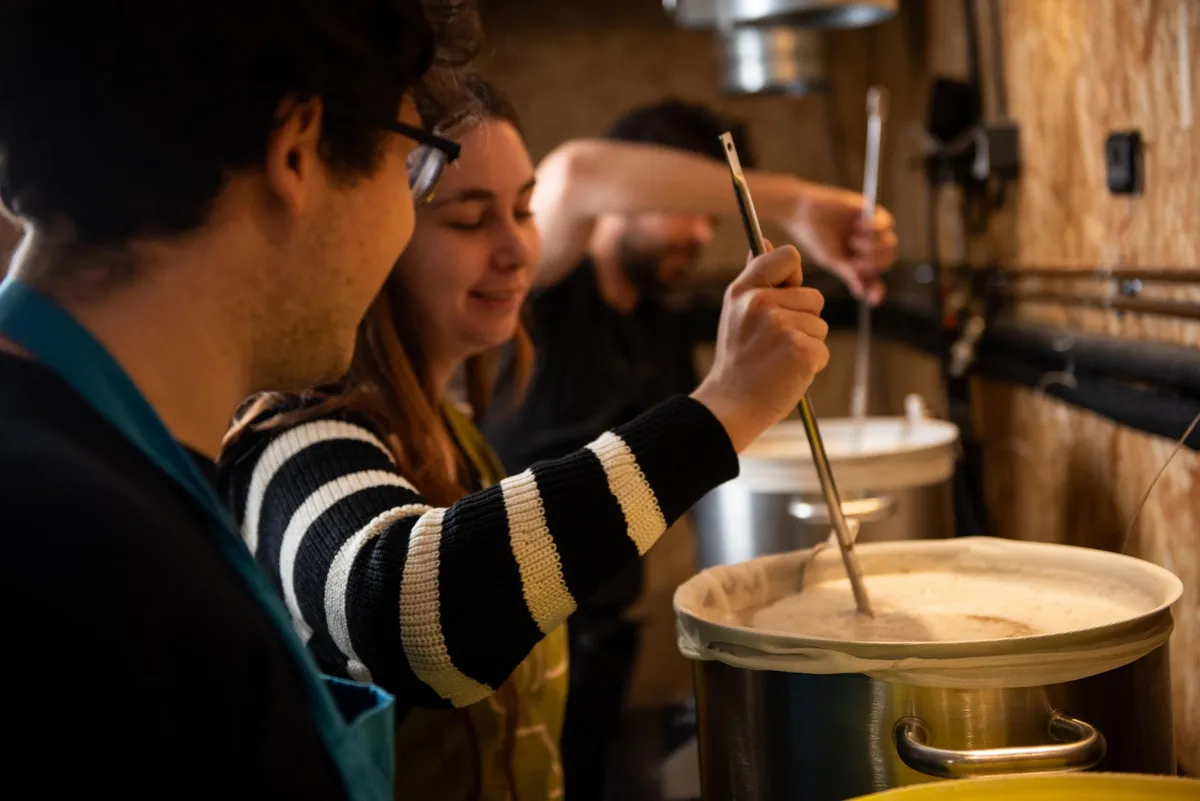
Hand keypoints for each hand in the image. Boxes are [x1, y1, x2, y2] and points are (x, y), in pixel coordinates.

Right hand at [692, 243, 829, 451]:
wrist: (731, 404)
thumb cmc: (738, 359)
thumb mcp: (736, 311)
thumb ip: (756, 277)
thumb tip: (766, 240)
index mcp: (744, 290)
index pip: (788, 256)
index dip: (794, 276)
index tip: (784, 295)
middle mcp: (761, 303)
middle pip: (814, 297)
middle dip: (803, 320)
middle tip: (774, 343)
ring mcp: (781, 326)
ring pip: (820, 325)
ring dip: (807, 344)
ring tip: (778, 359)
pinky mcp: (800, 350)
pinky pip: (822, 350)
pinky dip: (811, 365)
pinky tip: (787, 373)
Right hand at [783, 184, 897, 305]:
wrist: (803, 212)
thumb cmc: (814, 238)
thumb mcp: (832, 260)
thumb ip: (850, 274)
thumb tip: (863, 293)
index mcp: (858, 262)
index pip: (874, 279)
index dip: (876, 290)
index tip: (873, 300)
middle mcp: (868, 247)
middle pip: (887, 260)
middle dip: (873, 264)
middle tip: (855, 262)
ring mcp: (871, 230)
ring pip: (890, 243)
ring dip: (873, 247)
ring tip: (853, 240)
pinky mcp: (871, 212)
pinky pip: (886, 222)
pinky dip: (875, 227)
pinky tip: (858, 225)